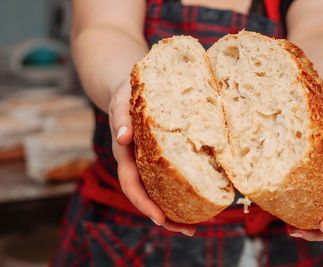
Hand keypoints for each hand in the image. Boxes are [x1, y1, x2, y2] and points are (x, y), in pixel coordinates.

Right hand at [108, 80, 195, 235]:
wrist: (128, 89)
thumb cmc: (126, 94)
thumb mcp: (121, 101)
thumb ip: (121, 117)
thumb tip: (123, 137)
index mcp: (125, 154)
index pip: (131, 185)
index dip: (144, 203)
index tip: (160, 219)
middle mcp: (136, 163)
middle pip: (147, 196)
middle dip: (165, 217)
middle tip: (189, 230)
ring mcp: (147, 162)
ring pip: (159, 192)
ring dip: (175, 210)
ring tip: (196, 225)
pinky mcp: (159, 157)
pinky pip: (168, 178)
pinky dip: (180, 192)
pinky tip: (198, 198)